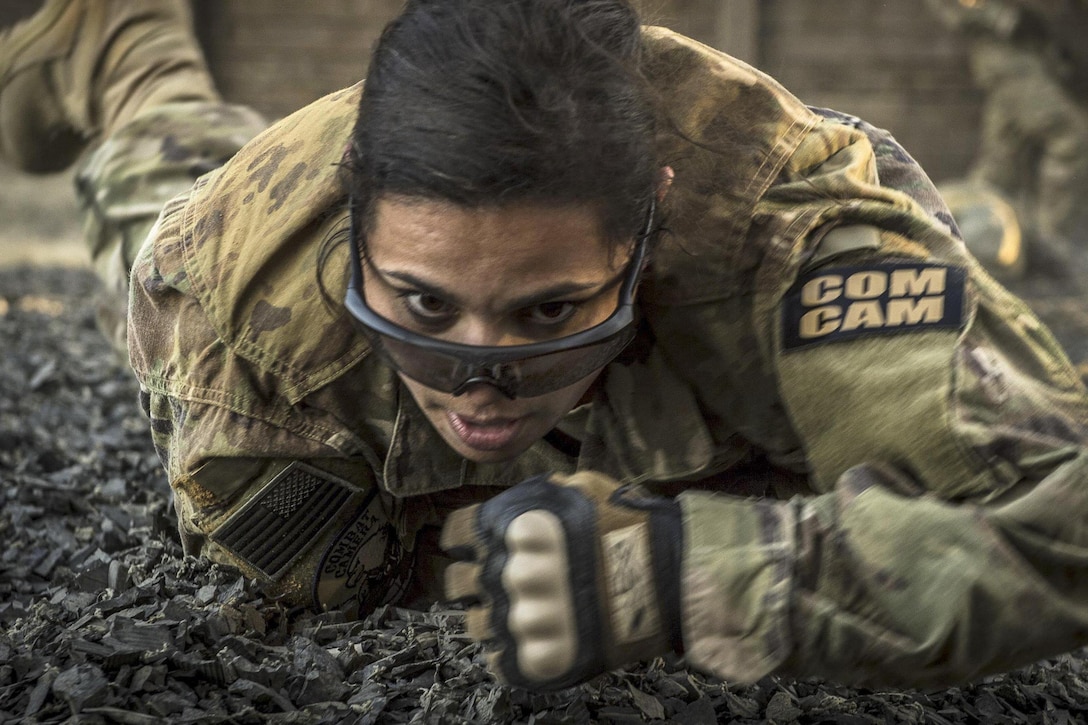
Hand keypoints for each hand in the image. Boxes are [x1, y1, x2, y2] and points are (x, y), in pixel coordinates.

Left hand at [440, 471, 683, 689]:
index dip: (464, 541)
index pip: (456, 534)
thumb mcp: (581, 489)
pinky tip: (535, 636)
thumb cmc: (630, 529)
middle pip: (458, 583)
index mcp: (515, 528)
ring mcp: (525, 620)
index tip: (475, 548)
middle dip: (474, 581)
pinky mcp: (539, 660)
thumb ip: (536, 496)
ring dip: (493, 617)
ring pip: (475, 624)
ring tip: (526, 612)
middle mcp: (512, 573)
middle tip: (502, 583)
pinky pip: (498, 660)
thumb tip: (513, 502)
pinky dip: (510, 651)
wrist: (674, 579)